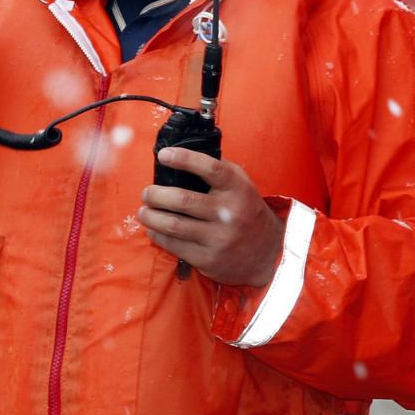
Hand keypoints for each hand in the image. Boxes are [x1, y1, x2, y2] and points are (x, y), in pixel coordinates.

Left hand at [138, 149, 284, 286]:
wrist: (270, 254)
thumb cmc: (247, 212)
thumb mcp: (242, 186)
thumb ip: (218, 170)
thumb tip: (181, 156)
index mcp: (237, 190)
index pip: (210, 168)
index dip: (184, 158)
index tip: (164, 155)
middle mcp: (229, 213)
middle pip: (182, 199)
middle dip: (155, 194)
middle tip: (146, 193)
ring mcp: (219, 238)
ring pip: (173, 224)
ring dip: (150, 216)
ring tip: (144, 211)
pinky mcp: (209, 259)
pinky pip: (174, 245)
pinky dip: (157, 235)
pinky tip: (153, 229)